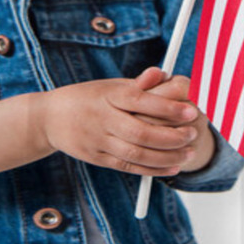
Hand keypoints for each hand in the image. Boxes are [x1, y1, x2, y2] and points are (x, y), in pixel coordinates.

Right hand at [41, 69, 203, 176]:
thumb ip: (141, 84)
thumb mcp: (112, 84)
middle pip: (141, 131)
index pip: (141, 101)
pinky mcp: (97, 158)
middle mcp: (104, 119)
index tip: (191, 111)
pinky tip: (172, 167)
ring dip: (166, 156)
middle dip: (171, 136)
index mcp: (110, 95)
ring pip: (136, 154)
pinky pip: (127, 167)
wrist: (50, 118)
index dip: (168, 107)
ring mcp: (99, 141)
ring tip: (190, 152)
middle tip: (193, 134)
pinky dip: (152, 169)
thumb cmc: (90, 97)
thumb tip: (166, 74)